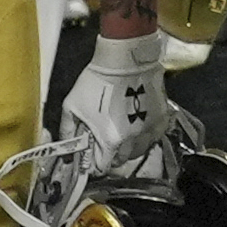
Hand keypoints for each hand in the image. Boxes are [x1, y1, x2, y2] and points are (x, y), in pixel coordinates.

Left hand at [63, 32, 172, 175]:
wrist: (124, 59)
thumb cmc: (98, 80)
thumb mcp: (72, 106)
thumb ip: (67, 131)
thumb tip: (66, 147)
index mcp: (110, 139)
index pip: (103, 166)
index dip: (95, 165)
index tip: (92, 160)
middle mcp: (132, 138)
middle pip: (121, 160)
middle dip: (111, 156)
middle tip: (104, 145)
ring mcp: (149, 128)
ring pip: (140, 151)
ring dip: (129, 148)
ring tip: (121, 136)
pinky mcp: (161, 117)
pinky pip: (154, 137)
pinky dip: (146, 137)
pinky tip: (137, 128)